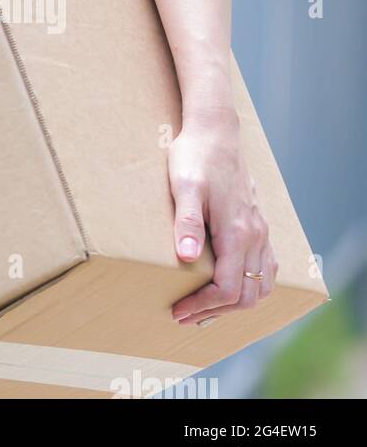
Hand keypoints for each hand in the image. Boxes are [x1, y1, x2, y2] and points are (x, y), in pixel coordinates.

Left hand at [168, 113, 276, 324]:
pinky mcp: (259, 224)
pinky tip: (234, 285)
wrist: (215, 131)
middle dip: (217, 312)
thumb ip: (187, 221)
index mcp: (237, 232)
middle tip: (186, 316)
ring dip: (236, 303)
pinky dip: (253, 286)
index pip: (228, 289)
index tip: (179, 310)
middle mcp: (256, 237)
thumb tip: (186, 257)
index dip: (203, 306)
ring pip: (262, 285)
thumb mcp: (184, 185)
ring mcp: (261, 231)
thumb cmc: (195, 156)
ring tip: (207, 309)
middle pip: (248, 295)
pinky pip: (267, 268)